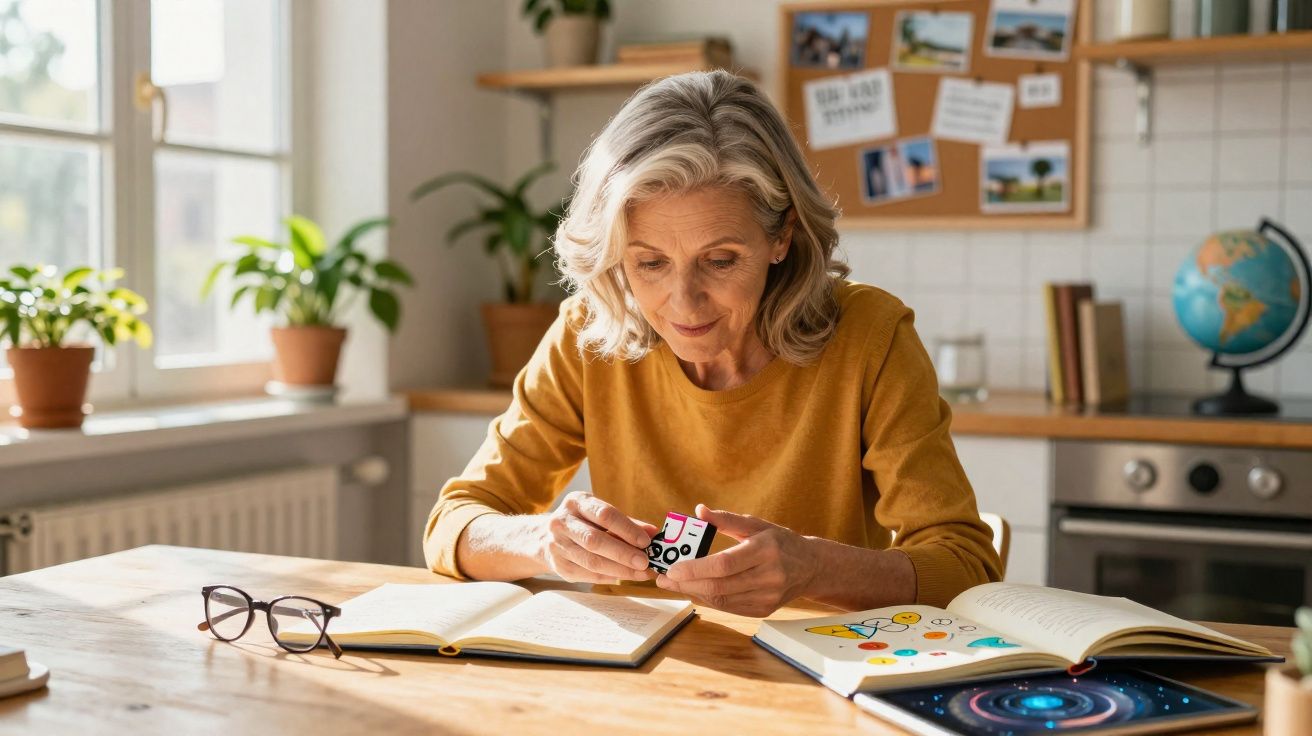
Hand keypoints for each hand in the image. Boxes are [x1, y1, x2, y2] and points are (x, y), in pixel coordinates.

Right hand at [539, 491, 657, 583]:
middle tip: (645, 562)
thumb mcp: (600, 514)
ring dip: (620, 569)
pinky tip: (625, 576)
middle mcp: (562, 522)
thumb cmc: (582, 522)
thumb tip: (655, 533)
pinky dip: (610, 576)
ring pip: (591, 561)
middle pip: (595, 540)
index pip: (604, 514)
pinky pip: (588, 574)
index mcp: (576, 502)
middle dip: (623, 553)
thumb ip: (627, 523)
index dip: (626, 528)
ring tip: (641, 572)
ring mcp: (557, 545)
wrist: (544, 537)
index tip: (646, 541)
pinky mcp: (559, 566)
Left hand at [655, 504, 817, 616]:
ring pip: (721, 600)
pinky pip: (729, 607)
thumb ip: (726, 519)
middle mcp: (768, 576)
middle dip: (686, 583)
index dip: (695, 568)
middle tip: (664, 578)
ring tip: (674, 583)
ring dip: (694, 592)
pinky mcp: (764, 610)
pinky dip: (709, 599)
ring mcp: (767, 597)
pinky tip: (696, 589)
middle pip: (719, 586)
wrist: (811, 567)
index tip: (672, 567)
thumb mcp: (757, 524)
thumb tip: (699, 511)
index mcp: (764, 550)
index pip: (723, 564)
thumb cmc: (780, 541)